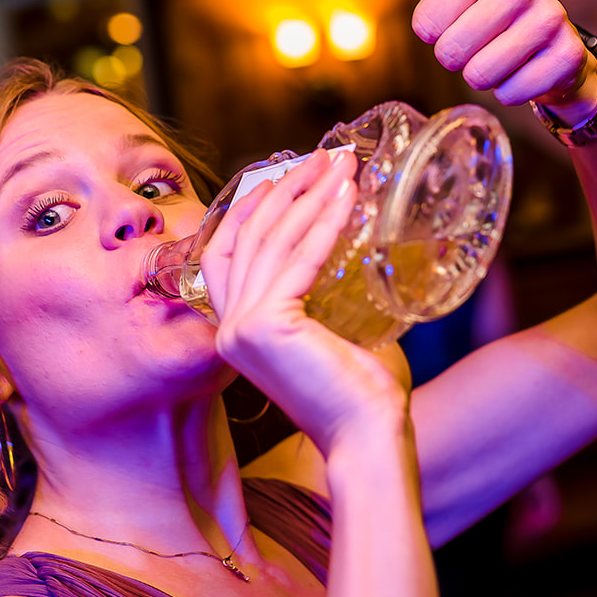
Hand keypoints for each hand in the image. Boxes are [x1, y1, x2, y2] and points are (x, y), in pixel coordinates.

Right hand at [198, 148, 406, 452]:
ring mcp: (241, 328)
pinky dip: (324, 224)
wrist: (370, 441)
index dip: (253, 207)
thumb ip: (333, 297)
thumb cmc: (362, 395)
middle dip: (288, 188)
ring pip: (273, 242)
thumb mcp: (337, 331)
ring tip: (342, 164)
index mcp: (235, 332)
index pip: (227, 252)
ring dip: (310, 196)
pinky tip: (347, 197)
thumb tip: (363, 251)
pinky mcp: (266, 327)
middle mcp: (228, 329)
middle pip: (249, 237)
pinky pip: (299, 262)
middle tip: (325, 155)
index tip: (288, 173)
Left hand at [412, 0, 596, 119]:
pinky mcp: (569, 54)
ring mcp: (552, 16)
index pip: (425, 27)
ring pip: (480, 75)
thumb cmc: (492, 10)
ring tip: (504, 57)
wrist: (551, 51)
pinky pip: (511, 93)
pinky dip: (512, 93)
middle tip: (483, 45)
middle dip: (459, 61)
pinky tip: (527, 71)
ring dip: (486, 78)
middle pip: (450, 53)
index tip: (460, 21)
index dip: (436, 36)